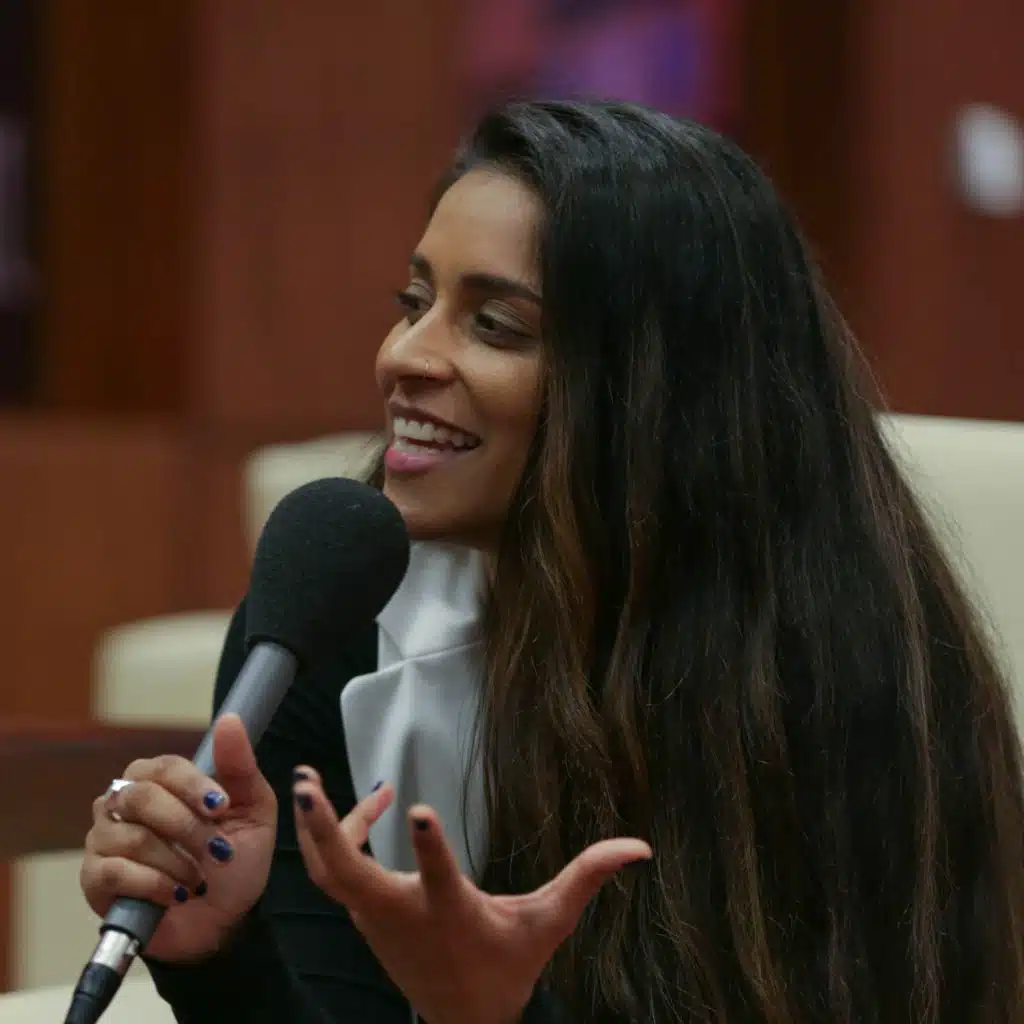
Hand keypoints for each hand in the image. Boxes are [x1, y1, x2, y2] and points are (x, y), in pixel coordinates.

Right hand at [80, 714, 276, 962]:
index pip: (166, 767)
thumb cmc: (236, 858)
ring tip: (199, 877)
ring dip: (175, 860)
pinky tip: (177, 894)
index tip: (221, 808)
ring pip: (130, 836)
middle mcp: (126, 800)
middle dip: (186, 827)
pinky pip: (114, 871)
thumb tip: (229, 720)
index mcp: (163, 779)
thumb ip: (239, 766)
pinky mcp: (95, 877)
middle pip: (143, 797)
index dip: (193, 785)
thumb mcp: (252, 810)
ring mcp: (106, 837)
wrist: (224, 919)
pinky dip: (153, 884)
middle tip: (217, 850)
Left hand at [293, 768, 650, 1023]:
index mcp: (451, 914)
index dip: (428, 849)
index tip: (419, 808)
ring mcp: (377, 917)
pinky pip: (339, 875)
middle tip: (307, 786)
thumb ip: (587, 878)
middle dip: (325, 830)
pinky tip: (369, 805)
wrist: (462, 1021)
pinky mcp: (367, 915)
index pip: (439, 879)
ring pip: (332, 874)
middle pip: (349, 875)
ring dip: (318, 830)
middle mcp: (404, 914)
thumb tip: (639, 847)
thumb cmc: (506, 966)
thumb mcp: (549, 924)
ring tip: (309, 782)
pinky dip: (340, 838)